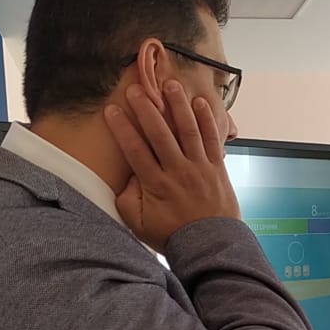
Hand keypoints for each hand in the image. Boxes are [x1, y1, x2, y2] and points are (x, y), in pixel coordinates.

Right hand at [104, 81, 240, 250]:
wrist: (210, 244)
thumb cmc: (172, 234)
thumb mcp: (139, 224)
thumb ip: (127, 200)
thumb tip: (124, 177)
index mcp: (156, 184)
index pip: (135, 150)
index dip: (122, 128)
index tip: (111, 111)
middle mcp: (178, 171)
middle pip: (160, 133)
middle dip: (146, 109)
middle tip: (136, 90)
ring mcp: (199, 167)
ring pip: (187, 130)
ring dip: (178, 106)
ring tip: (169, 85)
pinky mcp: (217, 167)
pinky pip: (212, 139)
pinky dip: (207, 120)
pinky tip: (199, 103)